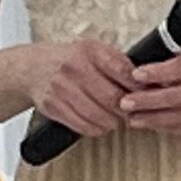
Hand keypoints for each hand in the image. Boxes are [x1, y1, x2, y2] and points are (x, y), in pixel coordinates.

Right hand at [15, 34, 136, 138]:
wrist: (32, 68)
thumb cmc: (71, 60)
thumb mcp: (95, 51)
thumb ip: (119, 64)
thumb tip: (147, 83)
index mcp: (90, 51)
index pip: (123, 71)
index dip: (138, 87)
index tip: (145, 94)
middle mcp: (74, 68)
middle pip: (113, 98)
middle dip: (127, 109)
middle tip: (131, 111)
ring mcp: (62, 88)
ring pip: (99, 116)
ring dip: (113, 121)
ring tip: (115, 117)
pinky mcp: (53, 106)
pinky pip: (83, 126)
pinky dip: (97, 128)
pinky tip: (100, 123)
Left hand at [119, 32, 180, 140]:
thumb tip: (159, 67)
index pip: (180, 68)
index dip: (156, 73)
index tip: (135, 75)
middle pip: (178, 96)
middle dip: (149, 102)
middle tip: (126, 104)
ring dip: (158, 120)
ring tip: (137, 121)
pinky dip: (179, 130)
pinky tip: (162, 129)